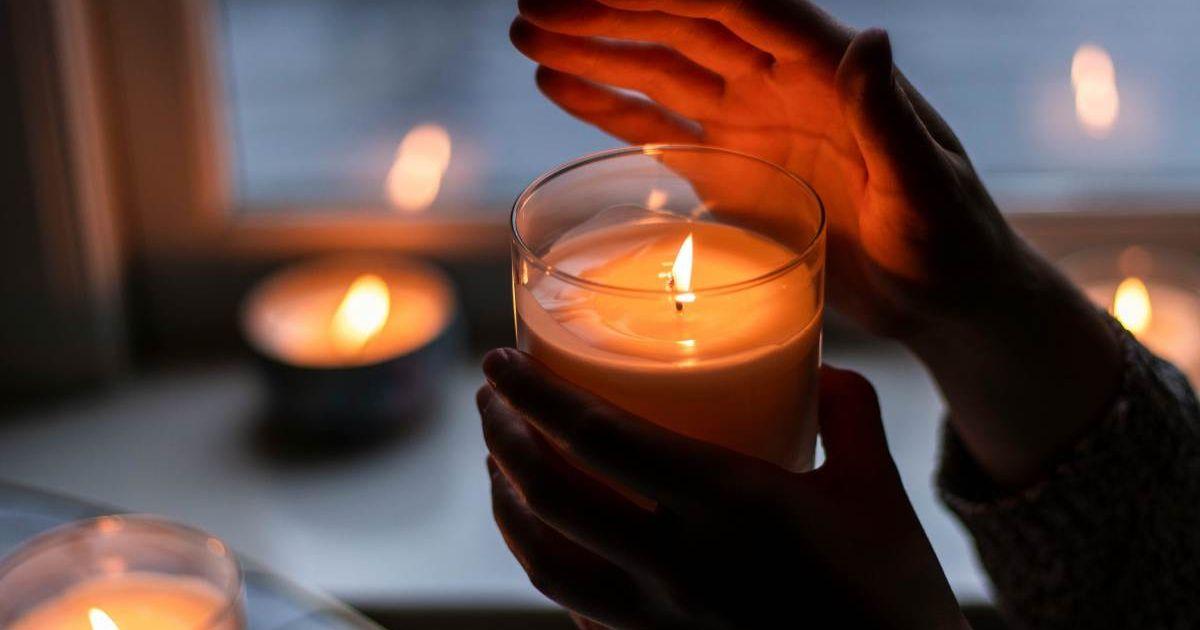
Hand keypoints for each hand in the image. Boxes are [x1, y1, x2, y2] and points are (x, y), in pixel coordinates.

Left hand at [477, 349, 966, 629]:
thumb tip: (822, 368)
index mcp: (728, 502)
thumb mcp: (879, 490)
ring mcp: (659, 620)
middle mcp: (677, 562)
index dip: (534, 393)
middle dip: (502, 437)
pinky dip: (546, 569)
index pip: (597, 435)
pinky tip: (546, 546)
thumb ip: (849, 413)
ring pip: (544, 561)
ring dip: (505, 506)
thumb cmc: (895, 599)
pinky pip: (577, 612)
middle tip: (489, 401)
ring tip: (497, 468)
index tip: (499, 359)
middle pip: (550, 493)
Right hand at [512, 0, 1016, 337]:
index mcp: (827, 70)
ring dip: (593, 51)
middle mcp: (780, 83)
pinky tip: (559, 86)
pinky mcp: (732, 170)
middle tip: (531, 5)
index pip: (738, 6)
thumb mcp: (926, 185)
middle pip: (681, 28)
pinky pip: (658, 129)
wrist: (941, 297)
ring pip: (658, 72)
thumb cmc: (952, 241)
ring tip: (527, 35)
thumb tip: (869, 38)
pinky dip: (608, 107)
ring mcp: (750, 124)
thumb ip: (889, 116)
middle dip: (606, 13)